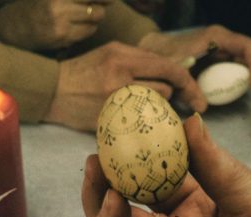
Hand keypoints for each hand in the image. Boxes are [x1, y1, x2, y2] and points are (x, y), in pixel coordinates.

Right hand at [0, 0, 112, 50]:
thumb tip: (109, 0)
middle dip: (100, 7)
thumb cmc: (37, 6)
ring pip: (94, 21)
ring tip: (82, 18)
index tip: (110, 0)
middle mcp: (60, 4)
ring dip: (93, 20)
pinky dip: (85, 31)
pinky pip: (85, 34)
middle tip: (94, 7)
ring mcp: (61, 22)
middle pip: (97, 8)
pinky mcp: (61, 37)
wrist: (13, 27)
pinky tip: (74, 28)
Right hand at [44, 42, 203, 130]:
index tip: (198, 99)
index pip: (169, 68)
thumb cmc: (84, 71)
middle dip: (170, 99)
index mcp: (123, 57)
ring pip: (152, 111)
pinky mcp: (104, 122)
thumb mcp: (112, 54)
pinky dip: (140, 128)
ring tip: (145, 114)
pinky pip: (136, 128)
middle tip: (170, 108)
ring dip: (154, 114)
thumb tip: (177, 70)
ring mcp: (111, 102)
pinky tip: (136, 128)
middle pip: (165, 91)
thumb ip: (142, 61)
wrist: (51, 91)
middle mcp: (118, 77)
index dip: (189, 83)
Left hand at [137, 25, 250, 89]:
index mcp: (217, 37)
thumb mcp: (176, 74)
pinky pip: (230, 66)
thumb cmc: (164, 57)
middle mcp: (222, 39)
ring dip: (242, 77)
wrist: (153, 50)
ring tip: (237, 95)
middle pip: (248, 54)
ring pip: (240, 61)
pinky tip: (224, 93)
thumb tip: (203, 108)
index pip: (248, 47)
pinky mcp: (215, 55)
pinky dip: (230, 79)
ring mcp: (219, 46)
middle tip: (248, 93)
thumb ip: (188, 90)